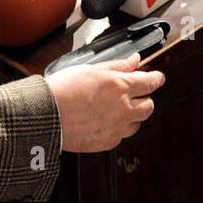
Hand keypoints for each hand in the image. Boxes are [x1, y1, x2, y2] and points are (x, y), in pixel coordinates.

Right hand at [45, 53, 164, 152]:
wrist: (45, 115)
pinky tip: (104, 121)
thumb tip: (134, 59)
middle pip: (149, 105)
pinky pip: (121, 136)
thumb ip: (117, 65)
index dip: (157, 78)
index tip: (157, 78)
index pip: (151, 82)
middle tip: (134, 94)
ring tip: (115, 109)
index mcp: (119, 86)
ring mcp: (116, 127)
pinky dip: (117, 129)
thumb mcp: (91, 69)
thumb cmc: (63, 89)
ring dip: (132, 115)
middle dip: (145, 98)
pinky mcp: (107, 142)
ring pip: (137, 123)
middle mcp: (122, 108)